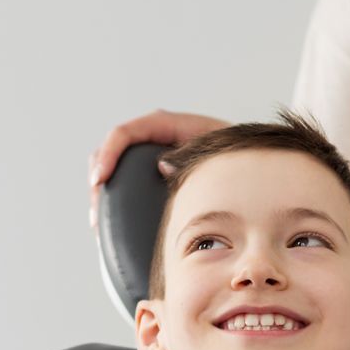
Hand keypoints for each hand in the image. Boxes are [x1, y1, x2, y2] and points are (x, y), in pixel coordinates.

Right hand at [87, 109, 228, 224]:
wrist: (251, 165)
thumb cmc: (239, 157)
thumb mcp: (218, 153)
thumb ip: (192, 156)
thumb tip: (162, 166)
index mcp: (170, 125)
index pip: (127, 132)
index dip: (109, 153)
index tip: (100, 179)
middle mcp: (156, 138)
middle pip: (112, 149)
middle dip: (98, 177)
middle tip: (97, 211)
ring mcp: (153, 156)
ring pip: (115, 167)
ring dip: (103, 192)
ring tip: (100, 223)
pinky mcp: (153, 174)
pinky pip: (125, 182)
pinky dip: (115, 201)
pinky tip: (113, 225)